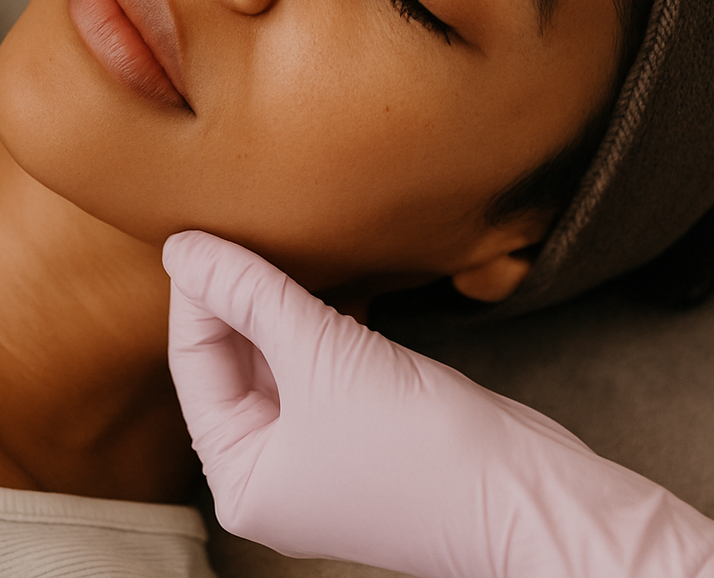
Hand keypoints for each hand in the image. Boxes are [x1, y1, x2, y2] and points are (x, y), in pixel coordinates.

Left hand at [163, 230, 713, 577]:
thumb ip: (253, 295)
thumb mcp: (324, 356)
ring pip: (281, 358)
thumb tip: (186, 248)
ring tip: (280, 236)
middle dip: (238, 296)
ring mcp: (322, 452)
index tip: (200, 227)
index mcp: (241, 479)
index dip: (198, 293)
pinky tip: (328, 276)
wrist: (528, 492)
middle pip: (234, 362)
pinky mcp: (367, 427)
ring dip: (282, 303)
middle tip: (242, 220)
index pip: (195, 367)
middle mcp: (274, 472)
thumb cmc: (422, 450)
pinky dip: (322, 322)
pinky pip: (325, 364)